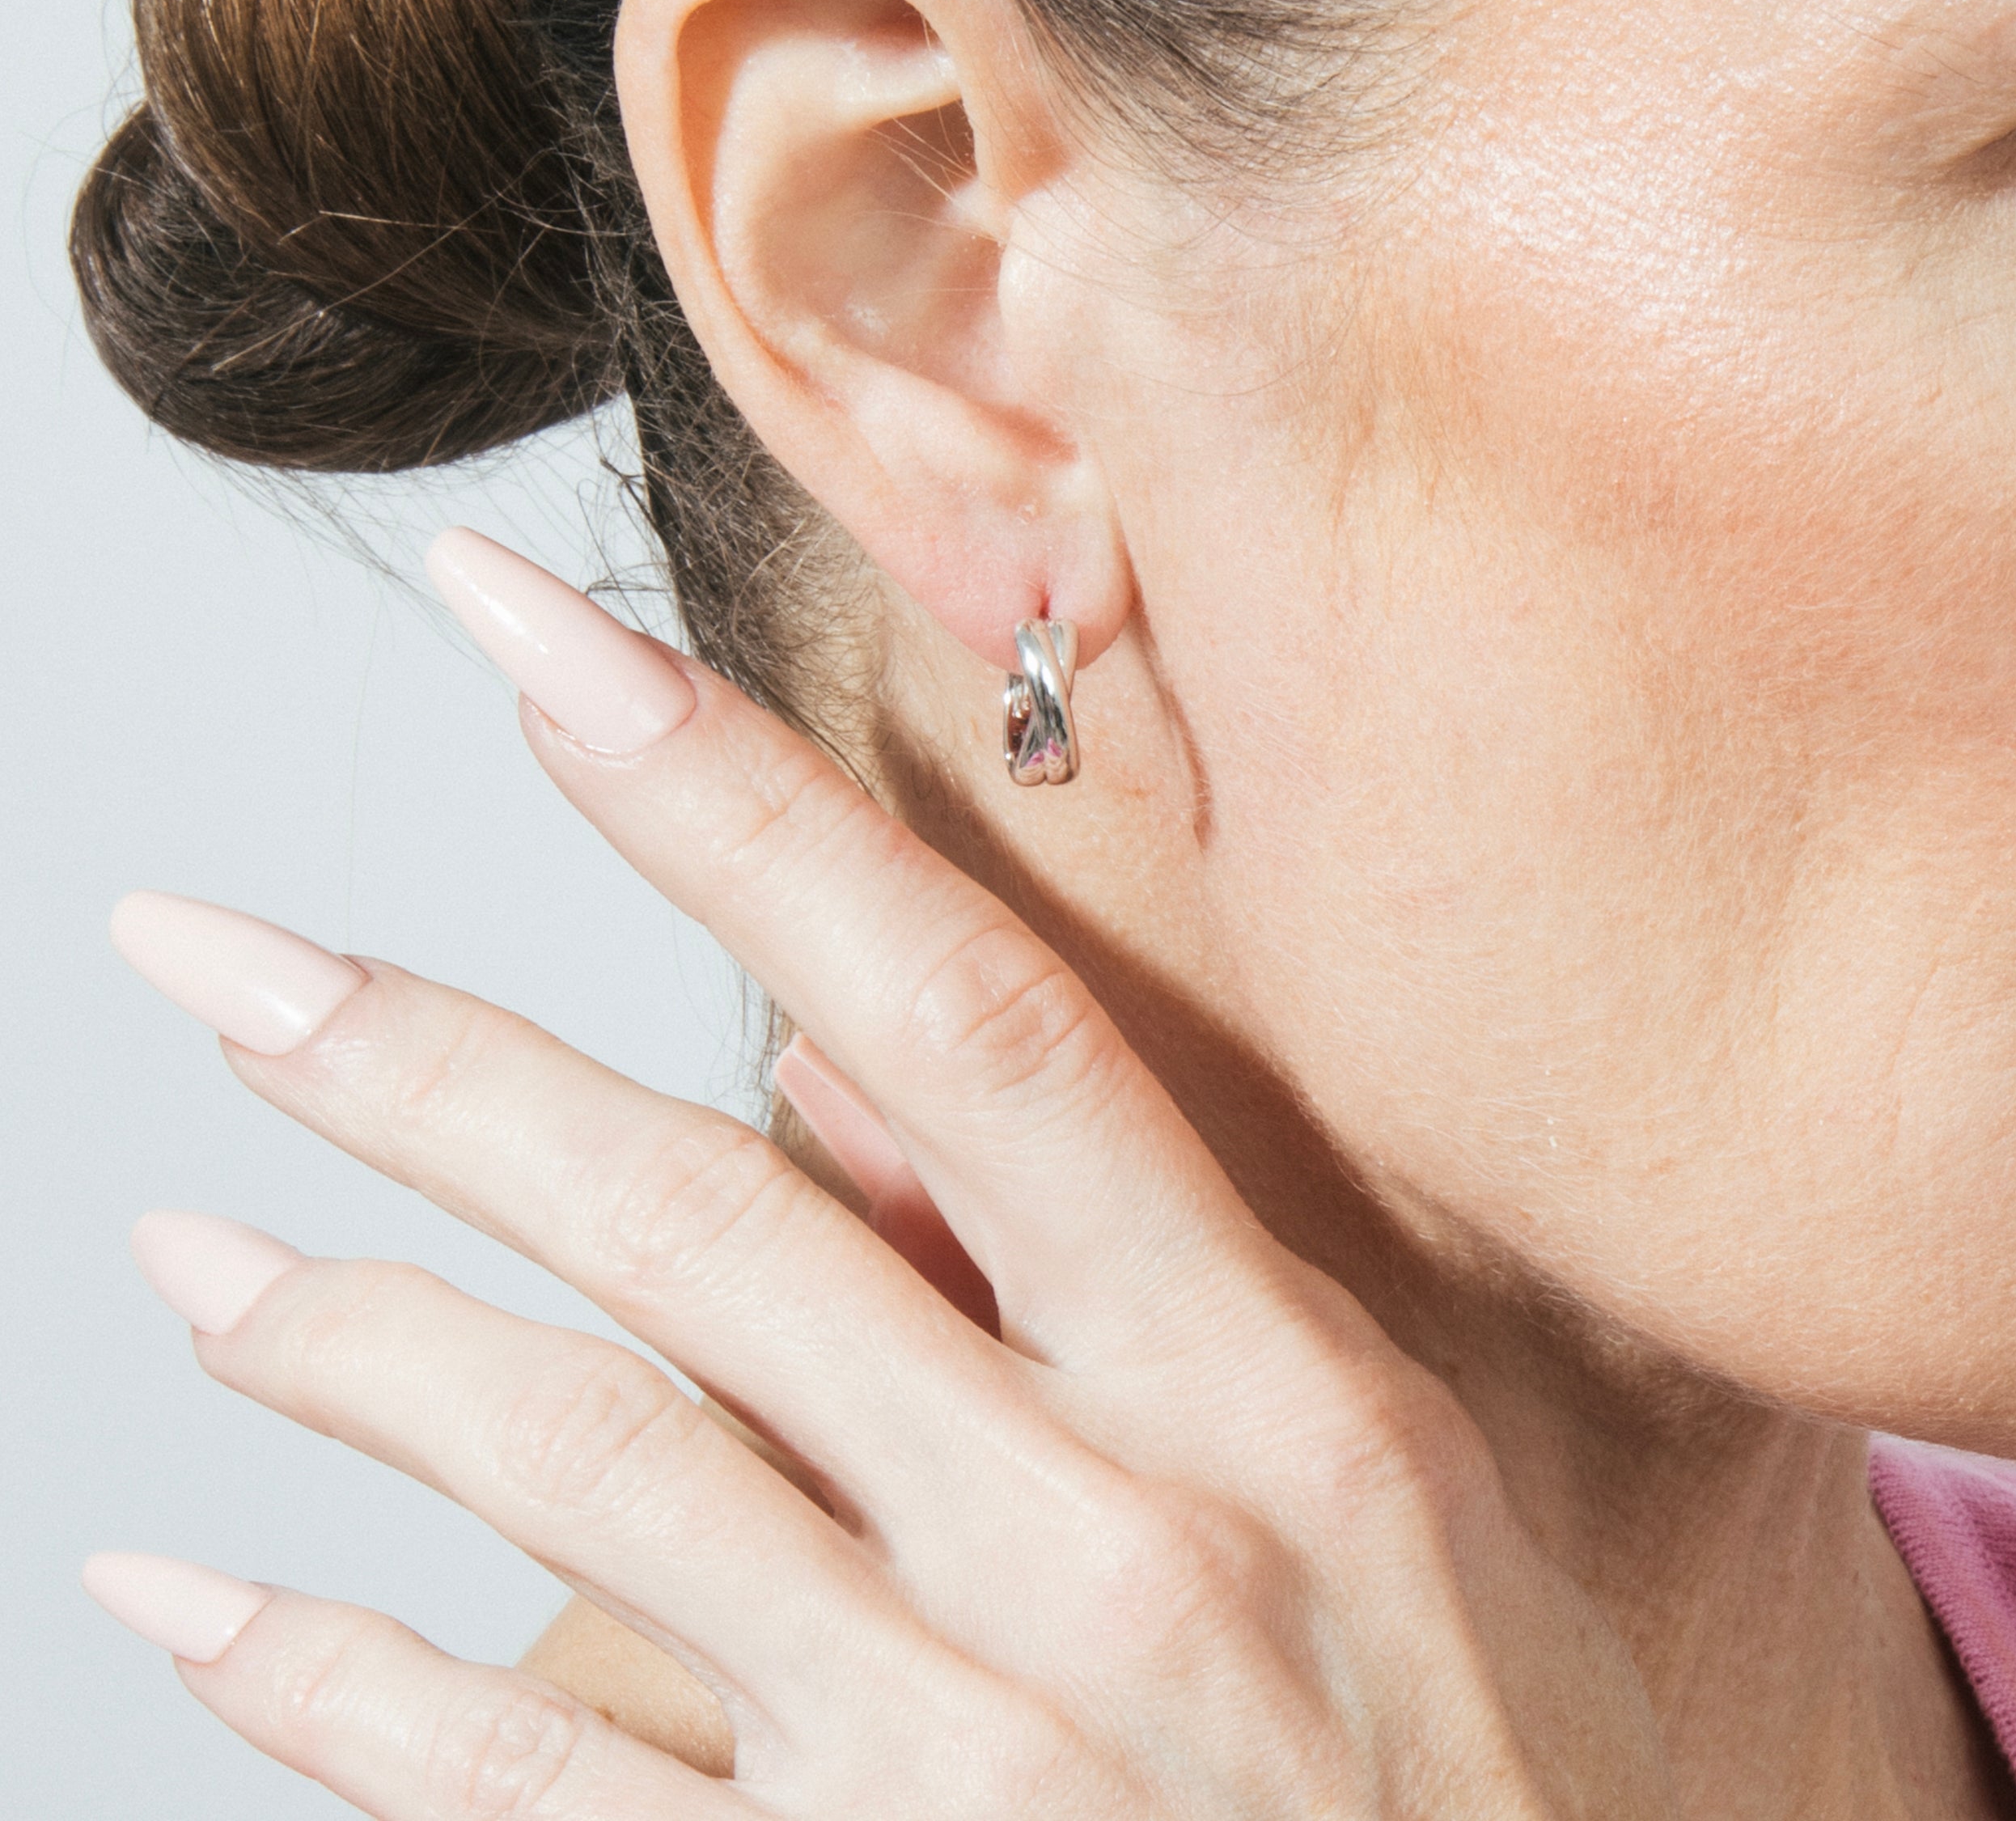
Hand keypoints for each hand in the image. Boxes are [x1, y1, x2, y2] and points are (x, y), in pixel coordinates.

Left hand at [90, 533, 1671, 1818]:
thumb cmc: (1497, 1785)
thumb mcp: (1398, 1491)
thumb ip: (1136, 1271)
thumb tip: (837, 1058)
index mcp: (1271, 1391)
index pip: (966, 1020)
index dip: (734, 807)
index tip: (534, 643)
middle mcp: (1114, 1544)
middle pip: (708, 1226)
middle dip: (431, 1064)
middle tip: (206, 946)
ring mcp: (970, 1759)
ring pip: (590, 1472)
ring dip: (351, 1343)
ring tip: (184, 1256)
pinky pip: (540, 1792)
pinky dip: (341, 1685)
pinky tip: (194, 1603)